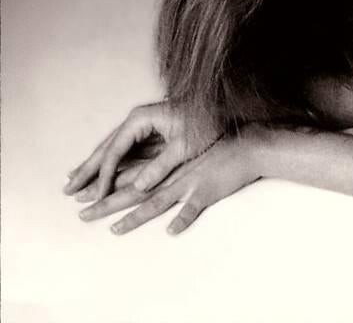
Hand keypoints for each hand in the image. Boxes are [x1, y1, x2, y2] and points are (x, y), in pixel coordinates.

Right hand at [64, 101, 215, 202]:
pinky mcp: (151, 130)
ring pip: (113, 148)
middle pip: (107, 147)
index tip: (97, 195)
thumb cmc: (209, 124)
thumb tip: (137, 188)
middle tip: (67, 189)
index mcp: (143, 119)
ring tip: (75, 182)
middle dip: (88, 169)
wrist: (226, 108)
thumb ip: (161, 166)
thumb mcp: (186, 146)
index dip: (105, 175)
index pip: (116, 151)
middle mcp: (139, 119)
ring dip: (95, 166)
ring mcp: (144, 123)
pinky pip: (125, 149)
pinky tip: (103, 173)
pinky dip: (112, 162)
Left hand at [76, 131, 260, 234]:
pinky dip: (183, 218)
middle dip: (107, 203)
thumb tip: (142, 170)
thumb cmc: (219, 146)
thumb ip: (165, 159)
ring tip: (115, 230)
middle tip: (82, 215)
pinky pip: (194, 207)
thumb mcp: (188, 148)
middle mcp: (172, 175)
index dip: (104, 186)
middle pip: (134, 192)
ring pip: (157, 202)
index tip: (82, 195)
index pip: (128, 177)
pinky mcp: (208, 191)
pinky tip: (172, 230)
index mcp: (166, 164)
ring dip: (135, 217)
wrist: (247, 146)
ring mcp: (189, 184)